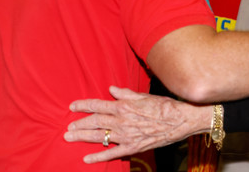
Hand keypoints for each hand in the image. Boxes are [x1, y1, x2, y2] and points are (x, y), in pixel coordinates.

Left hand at [64, 86, 210, 163]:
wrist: (180, 120)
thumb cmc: (164, 105)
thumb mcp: (143, 95)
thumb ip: (125, 93)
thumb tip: (111, 88)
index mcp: (123, 106)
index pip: (97, 105)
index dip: (83, 106)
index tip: (72, 107)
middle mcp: (122, 120)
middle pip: (94, 122)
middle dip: (79, 124)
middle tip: (68, 128)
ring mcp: (126, 135)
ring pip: (99, 136)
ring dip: (83, 137)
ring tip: (70, 138)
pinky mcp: (133, 147)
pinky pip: (112, 153)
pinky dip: (98, 156)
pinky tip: (87, 158)